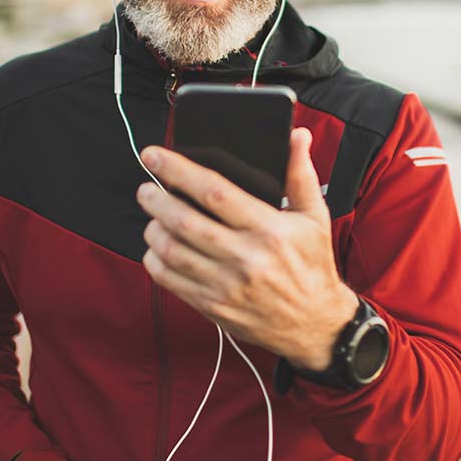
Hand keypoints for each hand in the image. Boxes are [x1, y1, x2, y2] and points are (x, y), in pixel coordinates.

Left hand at [135, 126, 358, 371]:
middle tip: (146, 189)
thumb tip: (296, 136)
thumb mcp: (315, 218)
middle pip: (185, 221)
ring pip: (172, 251)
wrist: (315, 324)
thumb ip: (300, 175)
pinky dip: (155, 260)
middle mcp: (246, 258)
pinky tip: (157, 248)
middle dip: (156, 200)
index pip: (215, 191)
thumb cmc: (311, 266)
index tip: (155, 156)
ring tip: (153, 216)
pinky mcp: (214, 307)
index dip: (179, 170)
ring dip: (154, 229)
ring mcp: (227, 286)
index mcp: (270, 230)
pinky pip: (171, 281)